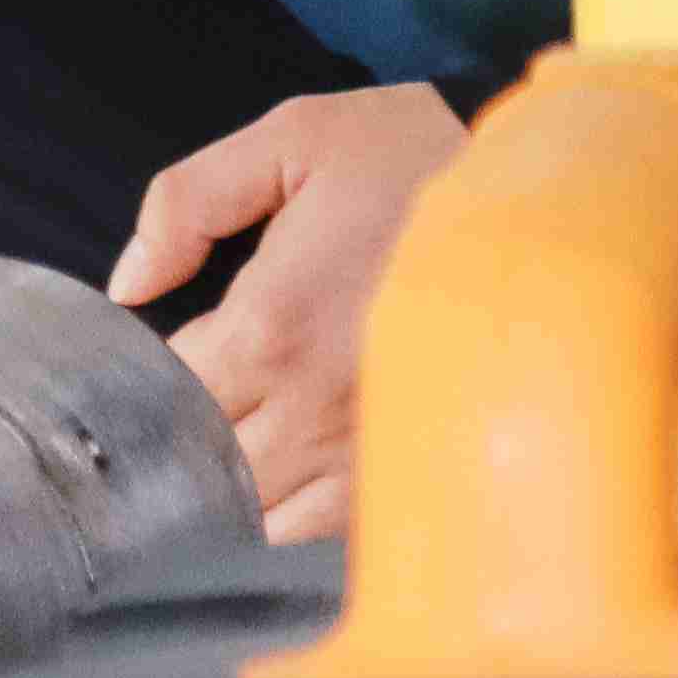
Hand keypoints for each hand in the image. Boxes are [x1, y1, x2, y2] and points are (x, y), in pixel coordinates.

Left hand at [113, 83, 471, 539]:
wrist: (547, 203)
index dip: (146, 378)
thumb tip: (130, 286)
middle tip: (182, 405)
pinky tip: (286, 484)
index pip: (166, 392)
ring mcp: (363, 454)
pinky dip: (290, 523)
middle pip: (201, 466)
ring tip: (231, 448)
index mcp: (272, 324)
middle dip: (179, 441)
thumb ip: (186, 201)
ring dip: (230, 491)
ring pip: (256, 518)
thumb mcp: (293, 139)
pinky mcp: (406, 477)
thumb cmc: (414, 165)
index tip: (155, 355)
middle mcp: (313, 407)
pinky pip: (323, 538)